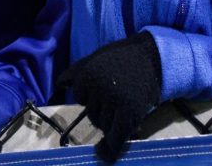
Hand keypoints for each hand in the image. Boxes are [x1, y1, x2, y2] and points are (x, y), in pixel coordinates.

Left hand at [57, 32, 161, 162]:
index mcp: (88, 75)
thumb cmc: (121, 58)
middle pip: (92, 114)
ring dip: (110, 124)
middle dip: (101, 112)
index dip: (90, 97)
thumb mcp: (95, 58)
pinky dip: (112, 148)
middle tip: (115, 100)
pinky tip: (107, 154)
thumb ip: (77, 71)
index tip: (101, 90)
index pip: (79, 97)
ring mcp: (115, 101)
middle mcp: (99, 88)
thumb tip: (60, 85)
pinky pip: (116, 135)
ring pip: (103, 126)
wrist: (151, 57)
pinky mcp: (130, 112)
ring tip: (122, 111)